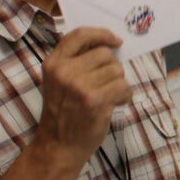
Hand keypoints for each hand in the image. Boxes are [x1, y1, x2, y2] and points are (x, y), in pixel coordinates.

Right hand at [36, 27, 130, 163]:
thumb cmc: (63, 112)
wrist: (58, 145)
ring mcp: (80, 86)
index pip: (80, 35)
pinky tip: (117, 103)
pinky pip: (124, 86)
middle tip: (107, 83)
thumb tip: (109, 45)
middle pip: (104, 54)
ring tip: (110, 95)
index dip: (101, 34)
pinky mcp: (96, 100)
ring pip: (117, 70)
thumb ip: (75, 61)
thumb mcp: (58, 81)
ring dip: (119, 83)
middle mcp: (64, 72)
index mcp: (53, 63)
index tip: (115, 41)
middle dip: (112, 67)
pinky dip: (125, 95)